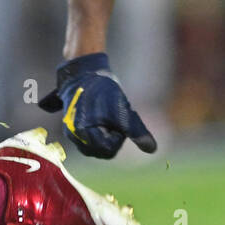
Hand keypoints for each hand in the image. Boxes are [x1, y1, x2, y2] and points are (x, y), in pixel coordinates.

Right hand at [39, 52, 156, 158]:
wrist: (85, 74)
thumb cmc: (103, 92)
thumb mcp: (123, 111)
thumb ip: (137, 131)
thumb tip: (153, 149)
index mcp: (84, 133)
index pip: (109, 149)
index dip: (119, 136)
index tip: (120, 121)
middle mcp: (75, 136)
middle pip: (102, 150)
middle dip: (112, 138)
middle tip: (114, 119)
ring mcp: (72, 133)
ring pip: (96, 146)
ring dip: (105, 136)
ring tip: (107, 118)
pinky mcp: (72, 128)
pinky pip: (89, 140)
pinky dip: (98, 133)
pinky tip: (102, 119)